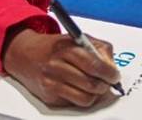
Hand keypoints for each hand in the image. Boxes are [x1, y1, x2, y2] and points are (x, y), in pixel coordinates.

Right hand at [2, 29, 120, 107]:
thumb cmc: (56, 47)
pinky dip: (82, 97)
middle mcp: (57, 65)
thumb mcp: (78, 38)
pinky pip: (75, 103)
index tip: (115, 75)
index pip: (94, 65)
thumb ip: (99, 49)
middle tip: (107, 82)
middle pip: (91, 84)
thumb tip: (112, 68)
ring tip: (95, 86)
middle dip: (105, 85)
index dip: (109, 73)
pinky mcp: (49, 97)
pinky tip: (80, 88)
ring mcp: (51, 83)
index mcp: (66, 48)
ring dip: (95, 94)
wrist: (26, 54)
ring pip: (85, 98)